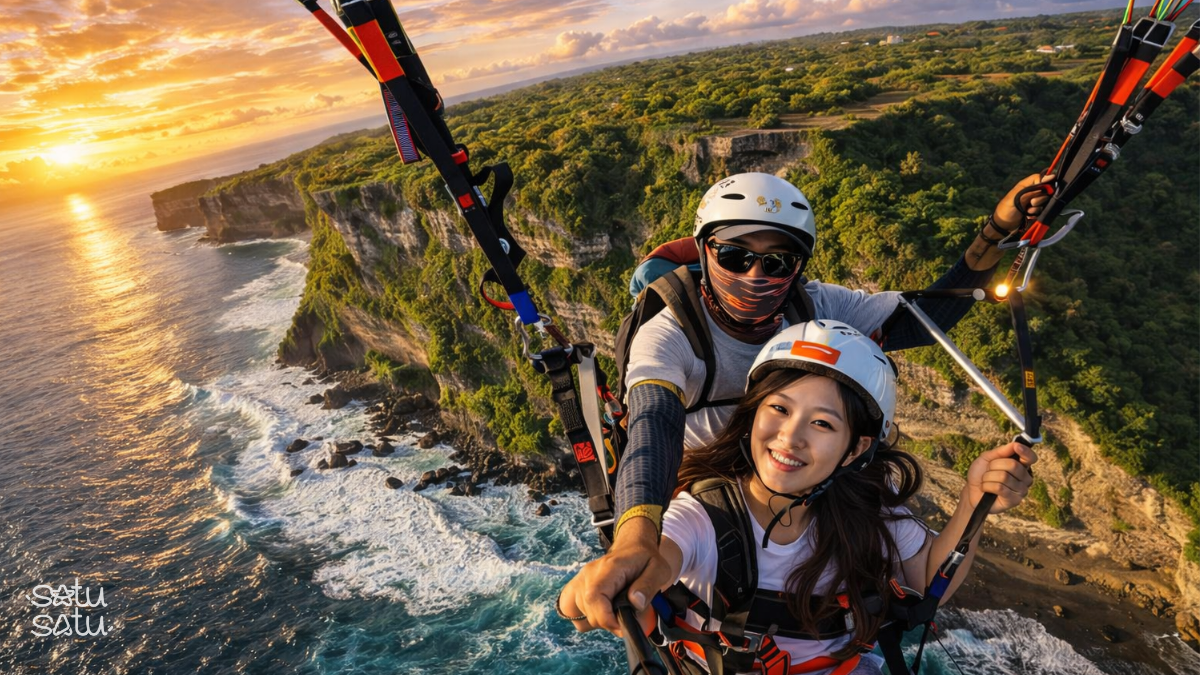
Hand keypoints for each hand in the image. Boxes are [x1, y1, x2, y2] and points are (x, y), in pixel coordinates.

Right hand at [557, 517, 673, 636]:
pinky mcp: (576, 586)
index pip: (594, 597)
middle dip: (608, 622)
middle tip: (625, 619)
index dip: (606, 618)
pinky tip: (600, 611)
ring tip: (614, 613)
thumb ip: (648, 586)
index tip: (623, 626)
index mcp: (609, 568)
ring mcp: (580, 580)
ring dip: (597, 620)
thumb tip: (635, 603)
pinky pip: (570, 610)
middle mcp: (589, 573)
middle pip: (588, 610)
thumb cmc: (646, 559)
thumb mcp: (659, 570)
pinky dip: (583, 617)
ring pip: (577, 614)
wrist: (632, 547)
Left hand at [965, 441, 1036, 513]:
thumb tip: (1015, 444)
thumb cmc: (981, 474)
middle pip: (1013, 465)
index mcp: (1021, 466)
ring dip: (988, 477)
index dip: (1025, 452)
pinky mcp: (1014, 500)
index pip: (1031, 458)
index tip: (1016, 447)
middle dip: (994, 465)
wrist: (971, 491)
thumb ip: (1001, 451)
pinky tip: (986, 489)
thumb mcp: (987, 458)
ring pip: (1004, 477)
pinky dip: (987, 486)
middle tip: (988, 470)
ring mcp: (1021, 490)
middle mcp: (1025, 478)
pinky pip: (1000, 488)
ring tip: (986, 481)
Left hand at [994, 173, 1054, 231]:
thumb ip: (1032, 188)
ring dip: (1037, 208)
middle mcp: (1031, 191)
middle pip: (1046, 190)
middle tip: (1031, 203)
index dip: (1046, 182)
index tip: (1047, 190)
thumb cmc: (1006, 210)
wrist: (1003, 226)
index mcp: (1025, 185)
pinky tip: (1028, 215)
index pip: (1041, 178)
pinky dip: (1036, 213)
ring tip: (1027, 211)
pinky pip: (1042, 210)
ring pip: (1045, 201)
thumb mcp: (1016, 197)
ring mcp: (1034, 201)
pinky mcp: (1035, 210)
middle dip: (1039, 199)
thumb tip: (1050, 177)